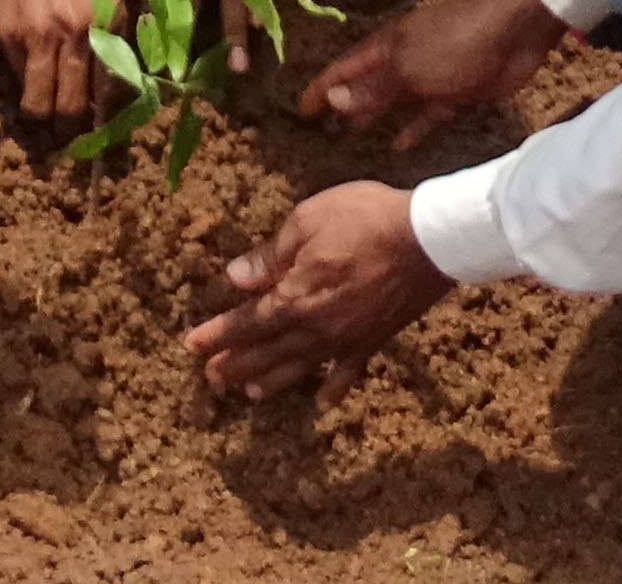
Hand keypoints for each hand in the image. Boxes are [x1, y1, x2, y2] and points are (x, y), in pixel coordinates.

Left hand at [186, 180, 453, 402]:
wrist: (429, 238)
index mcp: (296, 297)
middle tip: (210, 379)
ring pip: (301, 367)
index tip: (192, 346)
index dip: (218, 336)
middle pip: (268, 352)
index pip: (247, 323)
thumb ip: (271, 255)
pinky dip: (334, 389)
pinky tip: (322, 402)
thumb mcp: (308, 221)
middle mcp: (317, 328)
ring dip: (272, 380)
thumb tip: (237, 278)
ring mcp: (347, 339)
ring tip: (249, 392)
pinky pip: (349, 373)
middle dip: (236, 364)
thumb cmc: (364, 219)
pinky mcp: (374, 340)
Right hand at [301, 0, 571, 150]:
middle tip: (325, 124)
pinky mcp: (455, 93)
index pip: (343, 70)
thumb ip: (372, 88)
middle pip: (367, 84)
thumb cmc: (454, 44)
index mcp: (385, 48)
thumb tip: (333, 99)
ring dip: (376, 115)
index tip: (301, 109)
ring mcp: (430, 76)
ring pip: (395, 101)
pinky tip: (399, 146)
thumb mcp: (407, 69)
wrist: (512, 32)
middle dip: (346, 100)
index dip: (321, 88)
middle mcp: (402, 61)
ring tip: (355, 135)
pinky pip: (426, 115)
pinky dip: (412, 128)